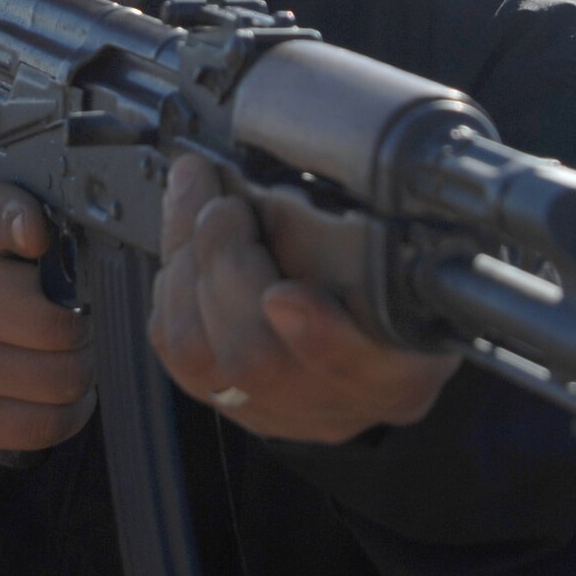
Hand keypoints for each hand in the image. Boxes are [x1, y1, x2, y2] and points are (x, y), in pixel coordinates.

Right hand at [0, 173, 94, 458]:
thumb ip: (10, 204)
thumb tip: (37, 233)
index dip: (20, 221)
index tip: (38, 237)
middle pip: (54, 322)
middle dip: (82, 323)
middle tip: (74, 318)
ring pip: (59, 379)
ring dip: (80, 369)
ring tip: (65, 354)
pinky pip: (43, 426)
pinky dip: (68, 412)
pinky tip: (53, 391)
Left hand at [147, 154, 456, 443]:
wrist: (381, 318)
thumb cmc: (391, 261)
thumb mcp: (397, 238)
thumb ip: (358, 218)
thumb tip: (286, 170)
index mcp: (403, 367)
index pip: (361, 368)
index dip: (318, 337)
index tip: (283, 296)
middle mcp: (338, 401)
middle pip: (257, 359)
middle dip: (226, 264)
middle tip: (226, 205)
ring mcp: (277, 405)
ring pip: (200, 354)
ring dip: (188, 262)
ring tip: (202, 203)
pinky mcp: (226, 395)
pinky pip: (175, 345)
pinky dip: (172, 278)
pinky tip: (188, 237)